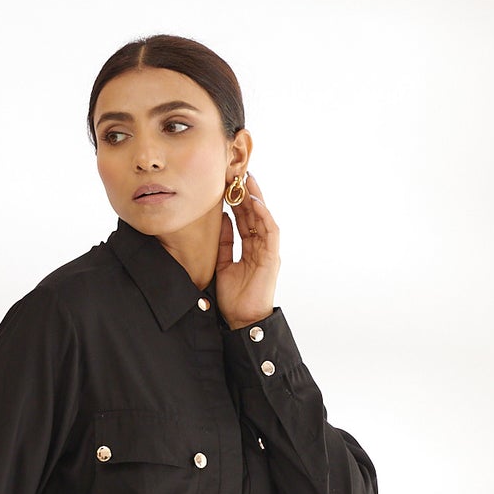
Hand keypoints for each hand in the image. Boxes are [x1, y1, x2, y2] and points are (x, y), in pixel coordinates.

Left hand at [215, 171, 278, 330]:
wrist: (242, 320)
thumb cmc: (233, 297)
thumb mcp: (223, 264)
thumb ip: (223, 242)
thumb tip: (221, 219)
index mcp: (250, 248)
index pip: (244, 220)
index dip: (236, 202)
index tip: (227, 185)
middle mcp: (261, 247)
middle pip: (254, 215)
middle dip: (246, 194)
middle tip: (237, 173)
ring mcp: (268, 251)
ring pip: (263, 219)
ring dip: (256, 199)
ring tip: (247, 181)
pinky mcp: (272, 257)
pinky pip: (270, 232)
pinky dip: (264, 216)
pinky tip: (256, 203)